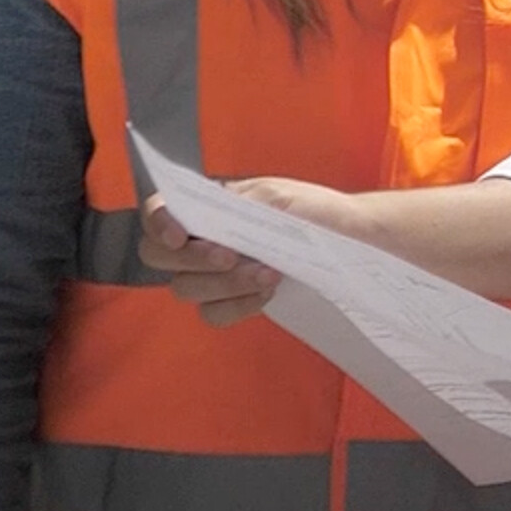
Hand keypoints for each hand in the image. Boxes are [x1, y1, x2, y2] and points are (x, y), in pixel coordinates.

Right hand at [137, 178, 347, 325]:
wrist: (351, 238)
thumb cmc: (315, 211)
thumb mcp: (281, 197)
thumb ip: (242, 203)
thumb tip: (215, 213)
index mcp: (208, 207)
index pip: (158, 212)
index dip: (158, 223)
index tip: (180, 236)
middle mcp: (201, 240)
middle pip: (158, 257)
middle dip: (194, 259)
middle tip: (231, 257)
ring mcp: (213, 273)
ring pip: (186, 288)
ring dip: (223, 284)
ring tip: (268, 273)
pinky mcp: (232, 300)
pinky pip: (213, 314)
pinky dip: (236, 306)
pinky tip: (266, 292)